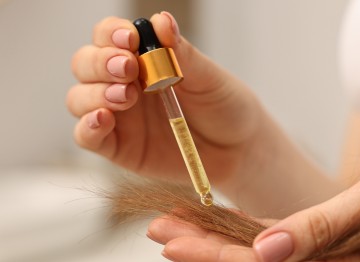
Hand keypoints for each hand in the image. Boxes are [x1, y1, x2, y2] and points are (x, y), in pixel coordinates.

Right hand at [67, 12, 260, 182]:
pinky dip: (88, 126)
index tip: (131, 39)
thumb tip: (161, 20)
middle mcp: (124, 84)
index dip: (113, 34)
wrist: (238, 149)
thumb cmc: (224, 107)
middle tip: (129, 67)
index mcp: (143, 60)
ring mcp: (118, 116)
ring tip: (127, 96)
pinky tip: (103, 118)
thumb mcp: (208, 77)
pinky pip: (87, 135)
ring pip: (79, 98)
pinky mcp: (118, 147)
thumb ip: (182, 53)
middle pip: (86, 64)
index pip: (110, 37)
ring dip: (95, 92)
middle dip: (101, 62)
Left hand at [146, 151, 359, 260]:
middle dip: (202, 247)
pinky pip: (281, 238)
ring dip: (217, 237)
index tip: (171, 240)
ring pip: (260, 251)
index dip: (212, 255)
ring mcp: (327, 255)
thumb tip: (267, 252)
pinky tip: (220, 218)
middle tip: (159, 230)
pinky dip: (247, 229)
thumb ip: (323, 230)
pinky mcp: (330, 239)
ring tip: (176, 223)